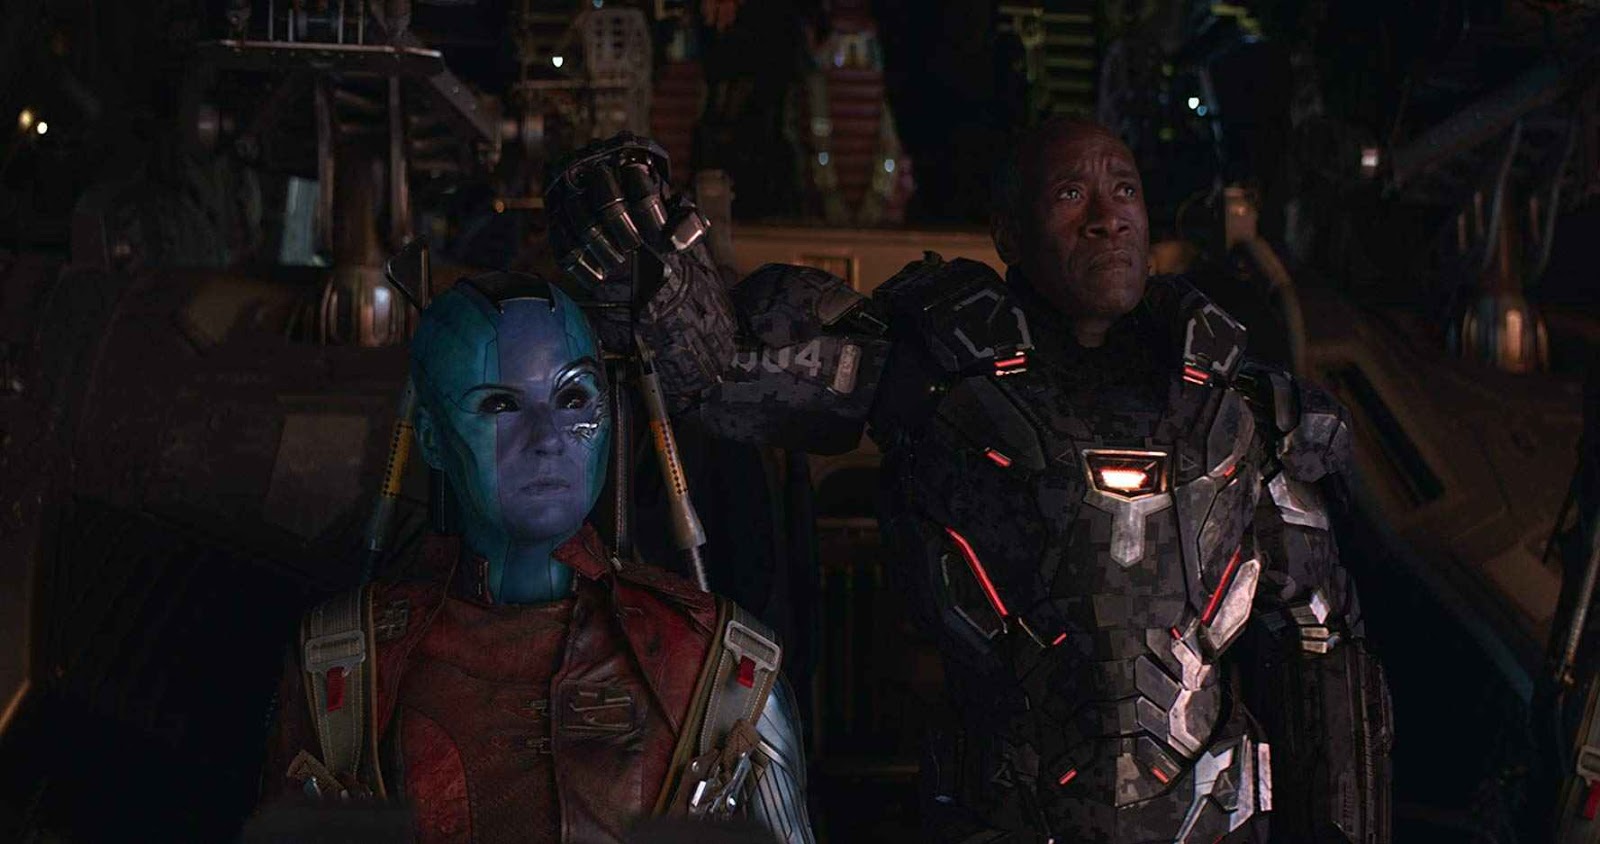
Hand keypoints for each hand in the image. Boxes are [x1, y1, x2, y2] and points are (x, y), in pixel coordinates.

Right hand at [546, 132, 710, 288]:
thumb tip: (675, 241)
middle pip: (605, 195)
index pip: (637, 180)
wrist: (630, 222)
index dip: (649, 214)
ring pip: (579, 214)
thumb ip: (688, 224)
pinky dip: (578, 260)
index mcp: (631, 156)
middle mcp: (597, 164)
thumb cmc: (656, 215)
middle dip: (620, 225)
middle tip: (633, 246)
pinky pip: (560, 237)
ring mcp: (571, 187)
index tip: (661, 241)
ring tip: (616, 262)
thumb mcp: (678, 215)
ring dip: (599, 244)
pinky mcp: (555, 213)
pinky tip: (597, 276)